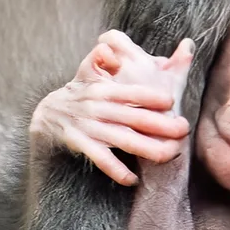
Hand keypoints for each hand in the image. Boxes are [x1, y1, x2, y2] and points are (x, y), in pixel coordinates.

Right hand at [31, 32, 194, 185]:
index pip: (130, 92)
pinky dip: (116, 170)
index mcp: (104, 89)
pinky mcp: (81, 144)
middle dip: (161, 124)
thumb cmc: (78, 92)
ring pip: (123, 140)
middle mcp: (98, 108)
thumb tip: (110, 49)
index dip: (151, 96)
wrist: (45, 115)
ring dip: (148, 148)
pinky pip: (100, 159)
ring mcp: (90, 127)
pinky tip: (133, 179)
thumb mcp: (87, 70)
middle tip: (184, 129)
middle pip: (134, 117)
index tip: (172, 101)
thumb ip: (102, 57)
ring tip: (170, 154)